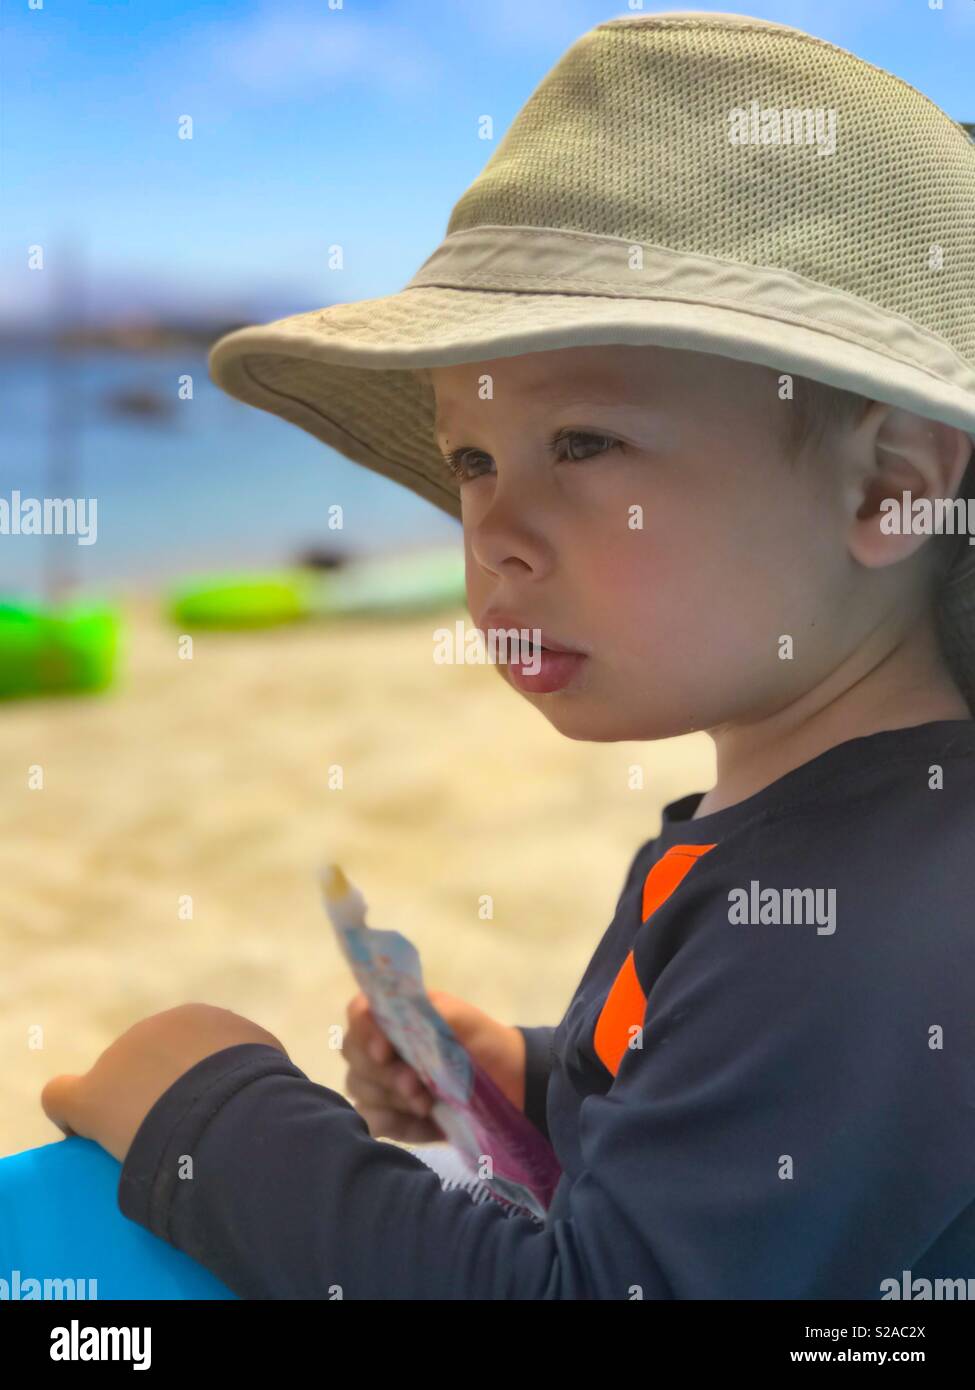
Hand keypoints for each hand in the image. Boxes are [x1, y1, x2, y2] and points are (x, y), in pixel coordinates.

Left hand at [40, 1003, 287, 1163]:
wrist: (227, 1111)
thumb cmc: (259, 1095)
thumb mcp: (275, 1072)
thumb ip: (259, 1073)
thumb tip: (271, 1094)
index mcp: (200, 1020)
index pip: (191, 1050)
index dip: (197, 1079)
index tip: (210, 1108)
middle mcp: (157, 1028)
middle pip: (151, 1065)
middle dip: (163, 1093)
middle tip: (186, 1134)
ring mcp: (121, 1058)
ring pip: (117, 1085)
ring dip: (130, 1111)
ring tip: (154, 1148)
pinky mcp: (91, 1096)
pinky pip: (63, 1097)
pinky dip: (71, 1115)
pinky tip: (78, 1132)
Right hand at [342, 989, 525, 1141]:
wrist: (506, 1082)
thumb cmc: (480, 1042)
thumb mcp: (462, 1020)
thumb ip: (430, 1013)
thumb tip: (400, 1019)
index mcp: (394, 1013)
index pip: (358, 1012)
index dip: (364, 1031)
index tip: (385, 1052)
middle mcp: (377, 1045)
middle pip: (353, 1055)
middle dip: (385, 1073)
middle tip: (417, 1085)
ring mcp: (378, 1081)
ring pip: (361, 1090)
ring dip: (395, 1100)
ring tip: (429, 1104)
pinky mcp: (388, 1115)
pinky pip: (375, 1121)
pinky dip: (401, 1125)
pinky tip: (430, 1124)